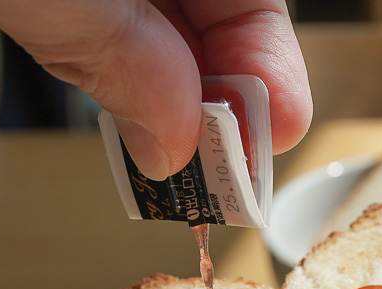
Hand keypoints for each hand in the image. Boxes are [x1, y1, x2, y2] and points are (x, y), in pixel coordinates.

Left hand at [0, 0, 311, 179]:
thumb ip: (119, 52)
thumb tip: (175, 144)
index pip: (255, 0)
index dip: (267, 79)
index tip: (256, 153)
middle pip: (219, 21)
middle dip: (218, 103)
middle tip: (214, 179)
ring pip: (166, 33)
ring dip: (169, 101)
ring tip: (173, 161)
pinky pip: (114, 29)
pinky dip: (120, 76)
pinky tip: (128, 112)